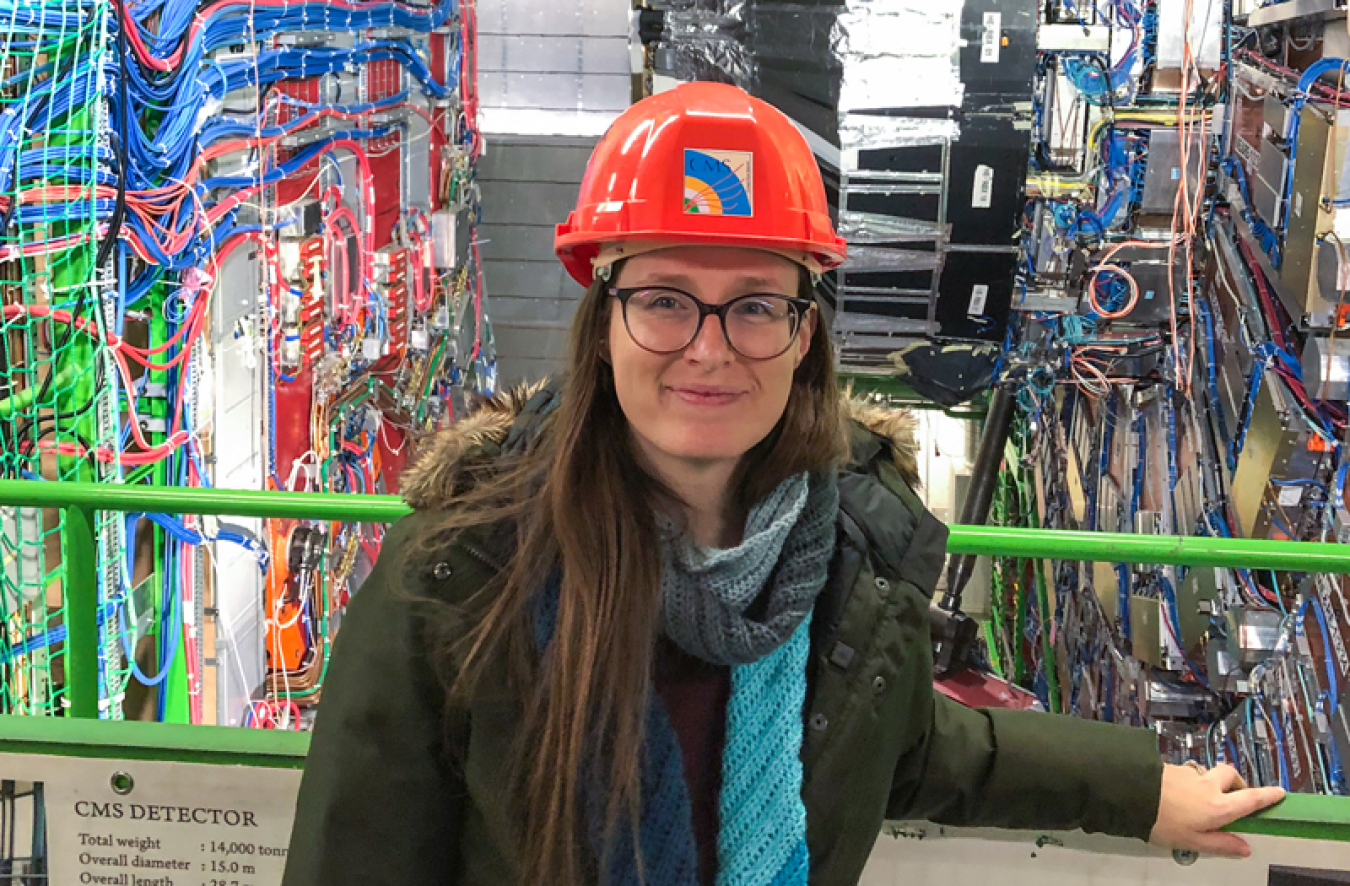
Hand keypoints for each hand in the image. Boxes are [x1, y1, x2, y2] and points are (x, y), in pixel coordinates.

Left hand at [1149, 762, 1284, 857]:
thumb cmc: (1163, 822)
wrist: (1130, 794)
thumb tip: (1245, 848)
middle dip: (1237, 782)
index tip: (1280, 792)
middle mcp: (1208, 785)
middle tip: (1234, 795)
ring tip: (1200, 799)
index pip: (1250, 799)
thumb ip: (1220, 844)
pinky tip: (1178, 794)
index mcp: (1218, 806)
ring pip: (1207, 772)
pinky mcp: (1171, 767)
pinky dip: (1191, 780)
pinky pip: (1189, 772)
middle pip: (1230, 774)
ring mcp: (1189, 773)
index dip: (1267, 795)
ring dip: (1211, 781)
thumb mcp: (1193, 841)